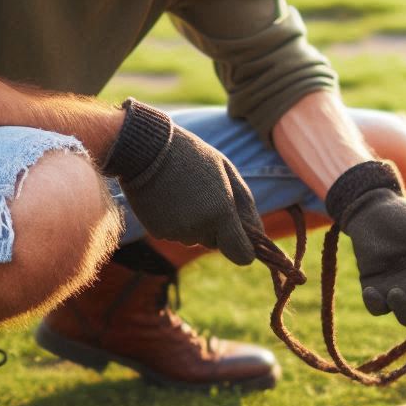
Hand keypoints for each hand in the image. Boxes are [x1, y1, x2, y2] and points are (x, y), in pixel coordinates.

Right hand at [103, 99, 260, 264]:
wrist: (145, 149)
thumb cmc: (192, 156)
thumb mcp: (227, 172)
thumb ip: (246, 205)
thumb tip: (259, 234)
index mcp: (221, 213)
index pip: (242, 255)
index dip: (245, 248)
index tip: (242, 236)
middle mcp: (199, 228)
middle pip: (217, 243)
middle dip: (217, 227)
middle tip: (205, 195)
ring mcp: (176, 233)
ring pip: (195, 238)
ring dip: (195, 223)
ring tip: (184, 191)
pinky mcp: (157, 233)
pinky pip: (175, 234)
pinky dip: (175, 221)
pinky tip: (169, 198)